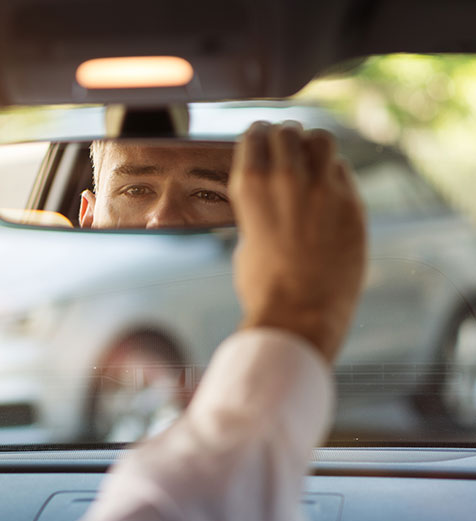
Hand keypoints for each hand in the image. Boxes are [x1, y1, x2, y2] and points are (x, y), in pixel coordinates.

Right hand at [230, 122, 366, 362]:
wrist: (299, 311)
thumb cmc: (263, 283)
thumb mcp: (246, 236)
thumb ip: (258, 208)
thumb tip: (269, 197)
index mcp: (250, 184)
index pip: (255, 135)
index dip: (258, 135)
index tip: (261, 138)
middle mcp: (287, 178)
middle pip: (288, 131)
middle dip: (285, 137)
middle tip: (286, 146)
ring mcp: (323, 188)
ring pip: (321, 139)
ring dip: (313, 145)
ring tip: (311, 158)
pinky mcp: (352, 204)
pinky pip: (342, 171)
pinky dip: (333, 174)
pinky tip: (327, 188)